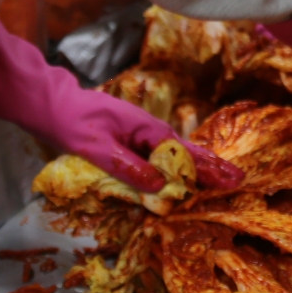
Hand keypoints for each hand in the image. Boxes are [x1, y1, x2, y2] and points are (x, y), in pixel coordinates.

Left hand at [0, 21, 242, 191]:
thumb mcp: (96, 146)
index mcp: (148, 130)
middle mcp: (150, 133)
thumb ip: (126, 166)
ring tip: (222, 181)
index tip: (229, 180)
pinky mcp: (132, 144)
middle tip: (238, 181)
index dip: (206, 170)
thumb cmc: (73, 122)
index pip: (183, 154)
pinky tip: (184, 180)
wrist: (53, 105)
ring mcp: (142, 138)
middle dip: (211, 168)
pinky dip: (177, 170)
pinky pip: (160, 160)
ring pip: (175, 158)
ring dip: (197, 171)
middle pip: (187, 154)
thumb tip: (159, 186)